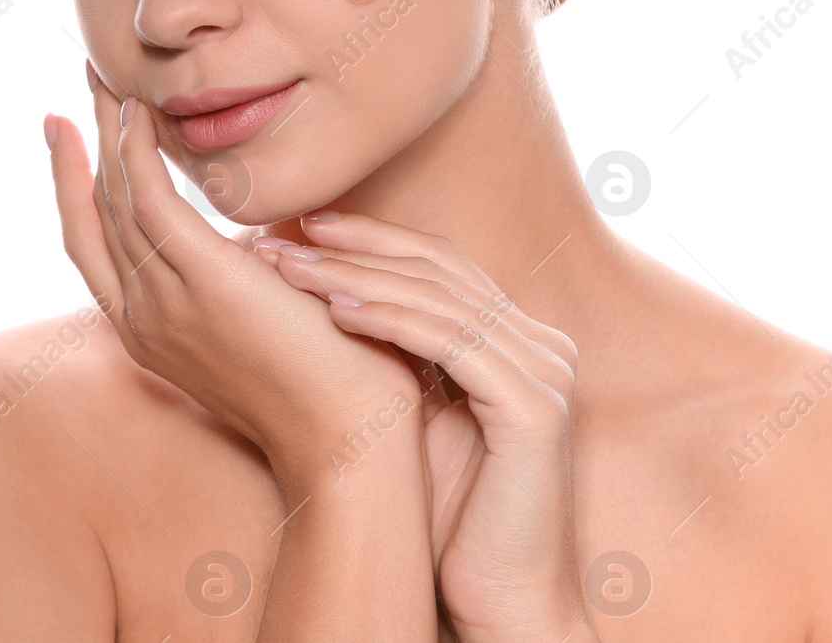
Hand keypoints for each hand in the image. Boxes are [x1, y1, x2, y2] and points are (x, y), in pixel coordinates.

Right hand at [43, 64, 421, 474]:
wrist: (352, 438)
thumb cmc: (327, 379)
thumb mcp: (266, 318)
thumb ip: (246, 277)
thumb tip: (256, 237)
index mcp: (151, 332)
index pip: (93, 244)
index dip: (74, 183)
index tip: (70, 127)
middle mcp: (143, 320)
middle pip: (96, 213)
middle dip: (86, 143)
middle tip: (88, 80)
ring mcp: (168, 305)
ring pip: (119, 200)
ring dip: (112, 133)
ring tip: (111, 78)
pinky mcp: (208, 284)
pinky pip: (153, 203)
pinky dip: (137, 155)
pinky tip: (136, 116)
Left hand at [255, 212, 598, 641]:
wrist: (504, 608)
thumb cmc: (452, 527)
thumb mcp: (419, 423)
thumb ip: (400, 363)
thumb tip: (330, 303)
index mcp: (521, 342)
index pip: (444, 267)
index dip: (375, 240)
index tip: (305, 227)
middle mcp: (542, 345)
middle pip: (442, 269)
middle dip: (358, 245)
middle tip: (287, 230)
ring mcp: (545, 373)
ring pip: (439, 299)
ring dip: (358, 275)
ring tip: (293, 265)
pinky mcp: (534, 409)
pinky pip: (452, 344)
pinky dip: (391, 320)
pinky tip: (338, 310)